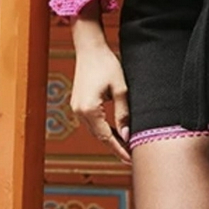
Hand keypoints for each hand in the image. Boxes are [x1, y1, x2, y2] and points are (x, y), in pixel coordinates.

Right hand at [70, 18, 131, 162]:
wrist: (90, 48)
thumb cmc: (106, 64)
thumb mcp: (120, 89)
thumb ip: (123, 114)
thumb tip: (127, 135)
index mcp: (89, 109)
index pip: (106, 137)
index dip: (119, 150)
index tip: (131, 160)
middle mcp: (79, 111)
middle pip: (99, 137)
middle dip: (115, 147)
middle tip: (132, 157)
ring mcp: (76, 108)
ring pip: (95, 131)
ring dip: (109, 139)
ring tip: (126, 147)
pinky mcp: (78, 104)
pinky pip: (92, 122)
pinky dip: (103, 129)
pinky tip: (115, 132)